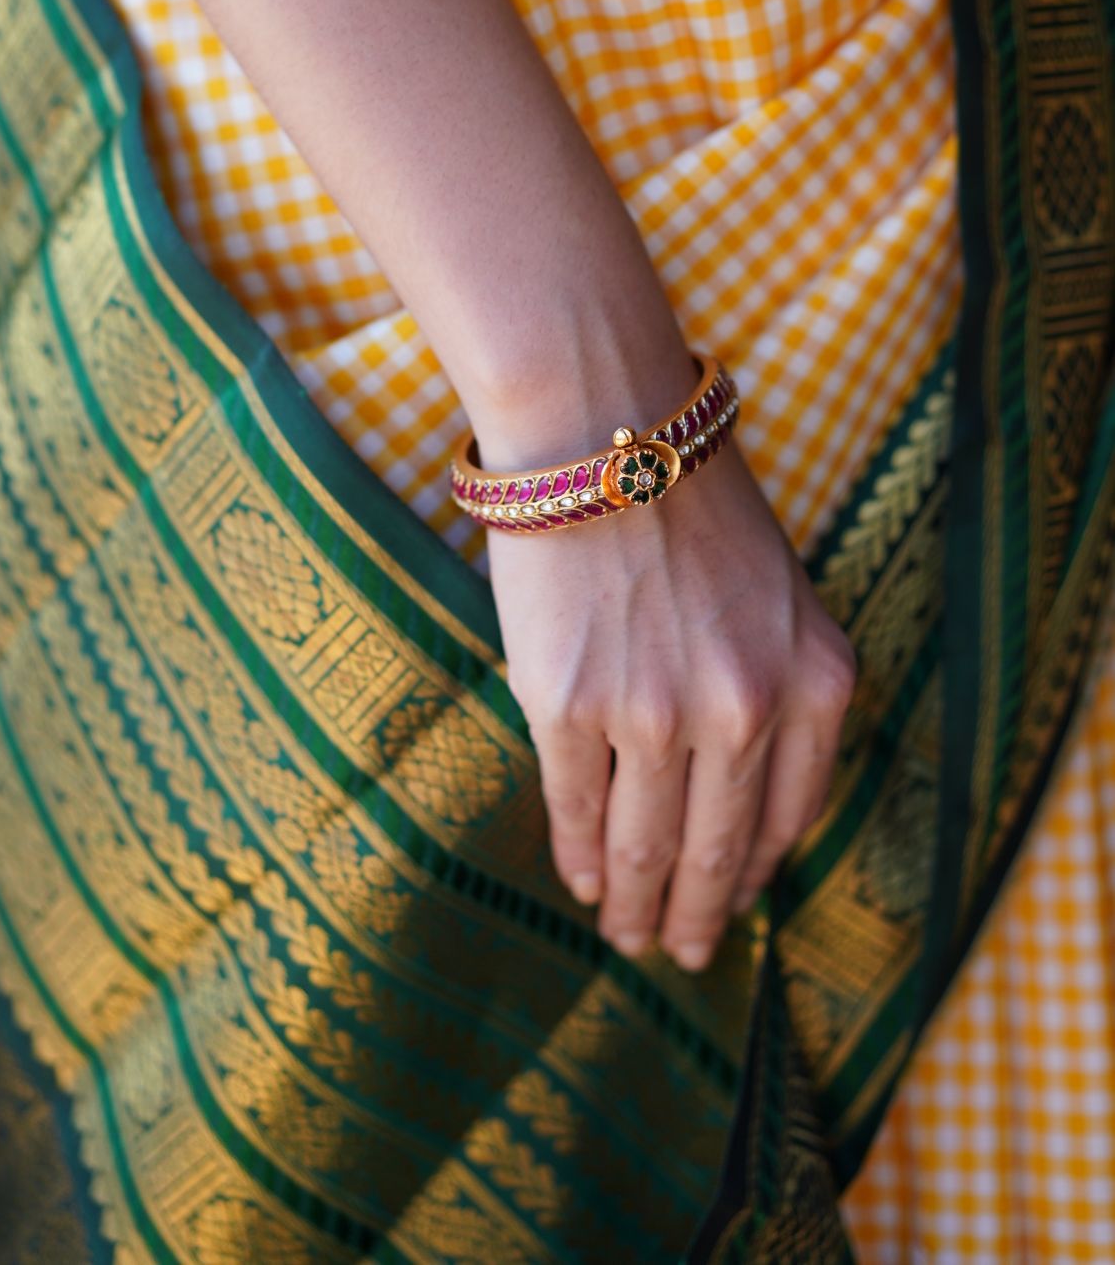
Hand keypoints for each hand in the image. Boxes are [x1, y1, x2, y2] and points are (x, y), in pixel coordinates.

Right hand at [485, 429, 857, 970]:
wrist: (599, 429)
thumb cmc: (686, 500)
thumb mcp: (776, 593)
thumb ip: (778, 688)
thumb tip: (749, 799)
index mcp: (814, 680)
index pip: (792, 818)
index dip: (760, 875)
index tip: (739, 906)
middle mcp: (745, 709)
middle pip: (721, 850)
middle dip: (701, 916)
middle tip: (683, 953)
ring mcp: (654, 714)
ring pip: (648, 844)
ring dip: (638, 904)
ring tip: (629, 935)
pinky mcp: (568, 706)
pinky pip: (578, 807)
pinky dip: (580, 856)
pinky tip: (582, 879)